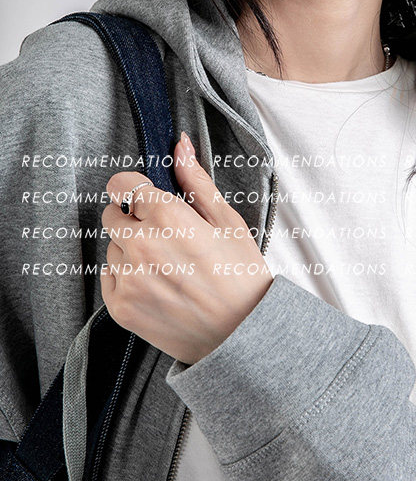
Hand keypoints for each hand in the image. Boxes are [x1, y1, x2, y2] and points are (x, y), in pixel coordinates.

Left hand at [100, 131, 273, 364]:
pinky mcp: (120, 306)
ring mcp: (127, 277)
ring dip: (130, 250)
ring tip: (168, 267)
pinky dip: (127, 278)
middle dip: (133, 219)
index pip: (122, 184)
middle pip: (112, 214)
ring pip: (112, 247)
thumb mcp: (227, 221)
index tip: (146, 199)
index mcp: (167, 216)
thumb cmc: (241, 276)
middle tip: (166, 238)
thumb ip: (196, 181)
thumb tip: (180, 145)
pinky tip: (159, 286)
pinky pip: (109, 277)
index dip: (135, 189)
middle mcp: (140, 244)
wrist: (240, 336)